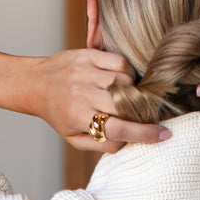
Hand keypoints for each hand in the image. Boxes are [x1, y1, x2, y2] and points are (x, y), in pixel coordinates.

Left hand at [34, 48, 170, 150]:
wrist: (35, 83)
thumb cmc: (59, 114)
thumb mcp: (74, 138)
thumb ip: (101, 145)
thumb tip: (127, 143)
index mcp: (79, 118)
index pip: (119, 130)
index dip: (144, 133)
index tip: (164, 135)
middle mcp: (83, 95)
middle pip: (126, 104)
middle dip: (141, 112)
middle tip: (143, 114)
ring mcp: (86, 72)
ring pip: (126, 82)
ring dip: (133, 91)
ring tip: (126, 97)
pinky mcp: (88, 55)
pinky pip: (120, 62)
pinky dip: (127, 72)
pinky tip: (122, 80)